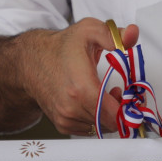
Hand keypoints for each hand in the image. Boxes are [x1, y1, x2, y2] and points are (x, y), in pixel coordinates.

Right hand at [0, 19, 137, 134]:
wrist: (29, 62)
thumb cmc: (60, 48)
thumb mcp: (88, 31)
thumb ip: (114, 35)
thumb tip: (132, 34)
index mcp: (82, 89)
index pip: (115, 115)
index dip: (129, 109)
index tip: (132, 99)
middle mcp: (72, 108)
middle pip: (111, 123)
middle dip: (121, 110)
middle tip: (119, 93)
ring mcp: (66, 118)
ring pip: (100, 127)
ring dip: (108, 115)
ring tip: (104, 95)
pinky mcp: (62, 124)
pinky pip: (89, 129)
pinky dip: (95, 119)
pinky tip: (93, 103)